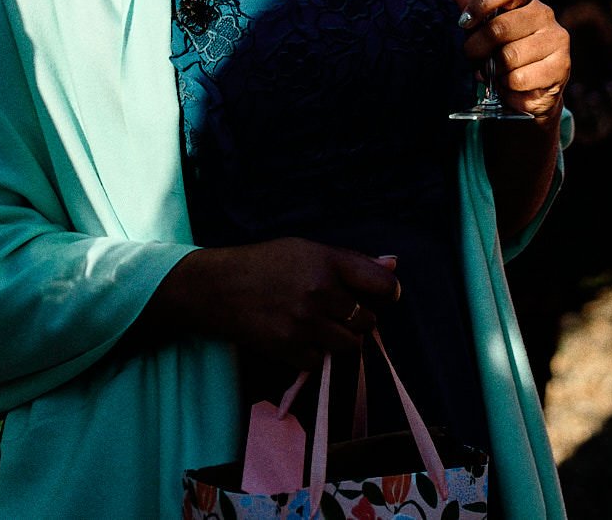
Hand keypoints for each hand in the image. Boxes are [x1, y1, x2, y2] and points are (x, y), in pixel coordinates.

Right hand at [154, 239, 400, 371]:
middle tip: (339, 311)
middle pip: (367, 319)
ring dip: (341, 339)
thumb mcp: (306, 250)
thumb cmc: (265, 264)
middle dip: (359, 318)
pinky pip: (322, 361)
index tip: (382, 296)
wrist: (218, 288)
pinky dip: (316, 353)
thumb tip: (394, 264)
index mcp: (326, 262)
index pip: (381, 284)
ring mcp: (304, 323)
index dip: (389, 292)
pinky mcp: (289, 348)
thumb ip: (351, 261)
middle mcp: (319, 292)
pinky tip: (300, 337)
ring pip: (349, 345)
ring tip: (320, 325)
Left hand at [452, 0, 569, 123]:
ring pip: (508, 57)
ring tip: (494, 72)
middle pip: (500, 27)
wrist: (534, 92)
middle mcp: (544, 15)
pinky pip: (519, 79)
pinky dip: (507, 87)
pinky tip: (510, 85)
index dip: (482, 1)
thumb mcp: (487, 31)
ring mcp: (555, 40)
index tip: (465, 21)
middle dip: (477, 47)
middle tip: (473, 56)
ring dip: (493, 71)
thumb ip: (474, 11)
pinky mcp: (561, 66)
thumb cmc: (507, 54)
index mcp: (525, 0)